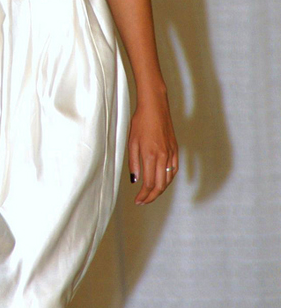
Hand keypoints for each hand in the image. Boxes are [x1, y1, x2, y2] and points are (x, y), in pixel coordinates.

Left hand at [128, 88, 177, 204]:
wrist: (155, 106)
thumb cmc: (140, 121)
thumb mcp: (132, 142)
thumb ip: (133, 163)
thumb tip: (135, 180)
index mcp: (150, 156)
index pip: (149, 183)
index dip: (143, 195)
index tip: (137, 200)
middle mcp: (163, 157)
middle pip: (160, 185)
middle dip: (151, 197)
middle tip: (143, 201)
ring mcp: (171, 153)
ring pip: (168, 179)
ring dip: (160, 190)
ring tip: (150, 194)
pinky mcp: (175, 149)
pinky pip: (174, 169)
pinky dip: (168, 179)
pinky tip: (162, 181)